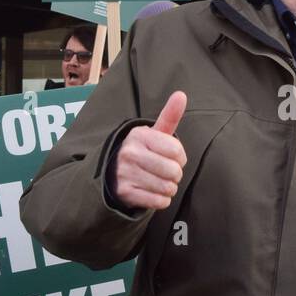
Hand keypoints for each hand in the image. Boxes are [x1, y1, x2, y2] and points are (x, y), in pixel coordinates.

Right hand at [113, 91, 187, 210]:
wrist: (114, 172)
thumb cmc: (143, 150)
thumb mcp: (154, 132)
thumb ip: (169, 115)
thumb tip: (181, 94)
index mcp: (139, 135)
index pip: (177, 151)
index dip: (180, 157)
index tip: (172, 157)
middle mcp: (130, 153)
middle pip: (174, 171)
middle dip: (175, 174)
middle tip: (165, 171)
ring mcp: (125, 173)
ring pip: (167, 188)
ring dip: (169, 188)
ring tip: (159, 181)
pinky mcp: (125, 193)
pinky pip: (159, 201)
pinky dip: (162, 200)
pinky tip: (153, 192)